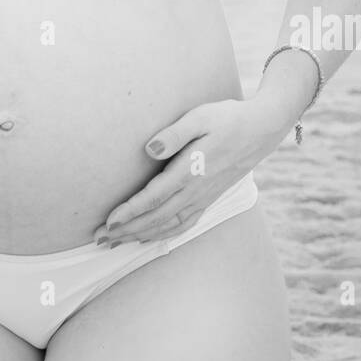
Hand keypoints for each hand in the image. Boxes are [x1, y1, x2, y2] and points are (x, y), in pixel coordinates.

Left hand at [93, 98, 282, 246]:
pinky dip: (163, 235)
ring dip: (140, 236)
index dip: (131, 212)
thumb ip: (174, 133)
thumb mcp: (200, 117)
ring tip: (115, 243)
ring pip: (168, 226)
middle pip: (156, 218)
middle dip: (127, 230)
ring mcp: (204, 198)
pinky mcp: (208, 199)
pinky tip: (148, 239)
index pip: (154, 198)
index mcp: (191, 170)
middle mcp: (196, 190)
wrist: (261, 129)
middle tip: (99, 240)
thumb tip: (149, 148)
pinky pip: (183, 224)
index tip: (109, 222)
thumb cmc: (227, 118)